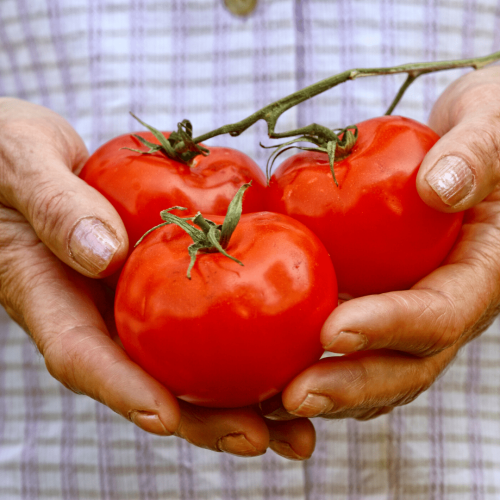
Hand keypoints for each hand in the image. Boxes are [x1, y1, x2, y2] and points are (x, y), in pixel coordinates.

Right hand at [0, 98, 314, 459]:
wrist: (28, 158)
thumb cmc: (9, 157)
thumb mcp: (22, 164)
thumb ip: (55, 205)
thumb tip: (103, 251)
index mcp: (50, 292)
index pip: (81, 354)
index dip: (121, 389)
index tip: (166, 416)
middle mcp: (96, 311)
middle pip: (148, 378)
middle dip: (202, 419)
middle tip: (260, 440)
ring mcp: (130, 302)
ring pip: (184, 363)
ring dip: (240, 399)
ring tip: (296, 428)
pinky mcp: (159, 285)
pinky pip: (202, 317)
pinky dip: (245, 345)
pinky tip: (293, 357)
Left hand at [262, 65, 499, 420]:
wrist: (468, 144)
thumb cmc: (488, 128)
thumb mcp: (492, 125)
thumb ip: (476, 153)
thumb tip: (441, 188)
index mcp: (480, 273)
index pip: (439, 316)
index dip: (390, 327)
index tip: (333, 331)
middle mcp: (445, 303)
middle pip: (404, 365)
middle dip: (350, 386)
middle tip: (292, 397)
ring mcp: (410, 307)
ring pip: (374, 367)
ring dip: (326, 390)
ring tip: (267, 401)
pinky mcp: (380, 299)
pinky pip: (350, 341)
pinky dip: (314, 361)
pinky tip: (269, 366)